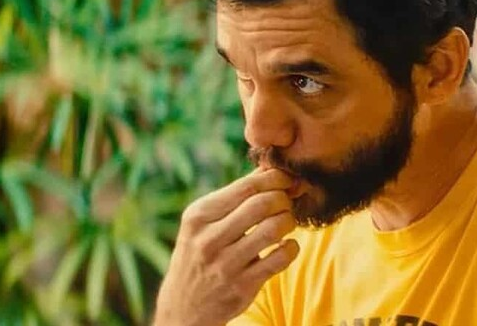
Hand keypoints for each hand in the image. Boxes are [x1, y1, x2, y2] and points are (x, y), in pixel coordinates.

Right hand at [153, 169, 299, 325]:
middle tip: (287, 202)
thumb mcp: (204, 222)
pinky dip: (291, 247)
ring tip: (286, 222)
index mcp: (198, 216)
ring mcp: (226, 265)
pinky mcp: (243, 287)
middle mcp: (208, 240)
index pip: (246, 187)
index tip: (285, 179)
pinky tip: (286, 246)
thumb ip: (236, 196)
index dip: (274, 178)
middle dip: (284, 198)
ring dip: (289, 221)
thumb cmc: (201, 252)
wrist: (184, 307)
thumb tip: (272, 169)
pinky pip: (281, 258)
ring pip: (274, 229)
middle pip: (263, 204)